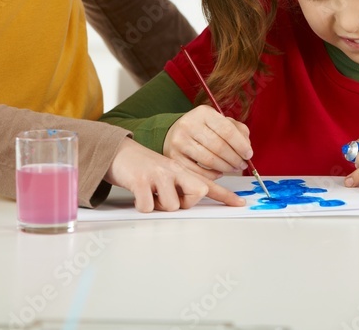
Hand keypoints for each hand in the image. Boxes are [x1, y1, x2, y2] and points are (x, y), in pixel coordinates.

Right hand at [104, 138, 245, 211]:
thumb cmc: (144, 168)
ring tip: (149, 192)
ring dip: (158, 205)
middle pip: (195, 195)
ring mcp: (159, 173)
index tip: (240, 204)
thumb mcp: (167, 173)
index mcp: (182, 169)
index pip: (208, 183)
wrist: (117, 152)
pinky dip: (143, 206)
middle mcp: (174, 168)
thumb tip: (195, 200)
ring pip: (172, 205)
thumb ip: (182, 185)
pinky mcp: (141, 180)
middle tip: (166, 195)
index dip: (225, 195)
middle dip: (183, 202)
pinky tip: (138, 194)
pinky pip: (149, 207)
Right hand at [163, 105, 253, 177]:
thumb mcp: (219, 121)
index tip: (249, 154)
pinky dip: (212, 175)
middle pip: (219, 147)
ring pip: (209, 160)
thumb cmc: (203, 128)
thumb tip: (247, 147)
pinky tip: (219, 172)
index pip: (227, 130)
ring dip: (226, 168)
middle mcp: (189, 125)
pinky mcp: (174, 157)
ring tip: (233, 168)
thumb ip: (237, 130)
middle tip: (242, 165)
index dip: (241, 145)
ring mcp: (180, 142)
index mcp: (203, 113)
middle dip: (235, 159)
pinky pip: (198, 171)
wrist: (174, 132)